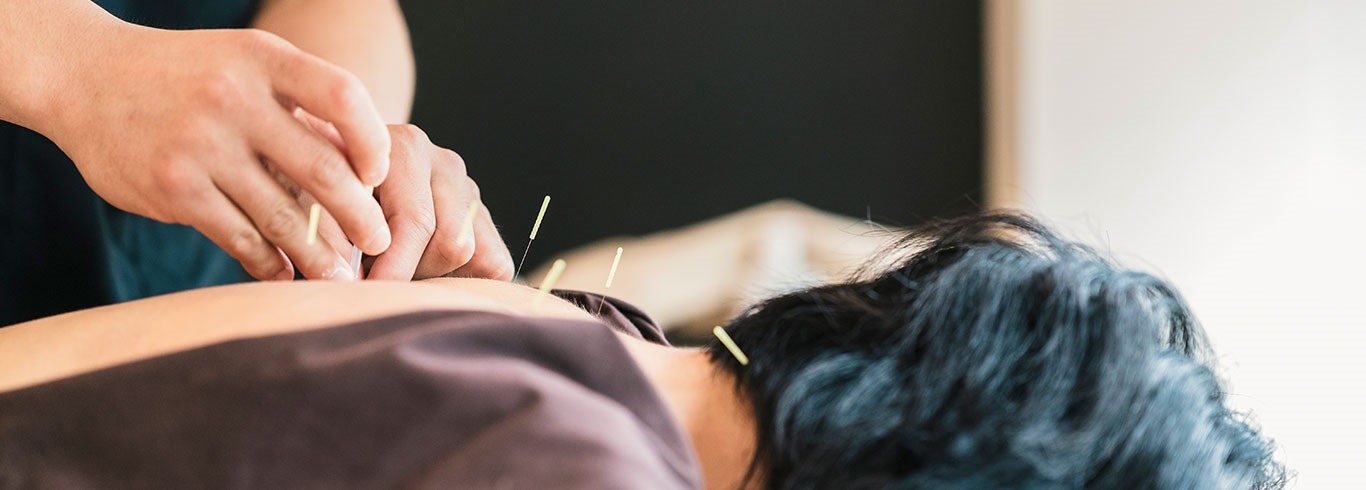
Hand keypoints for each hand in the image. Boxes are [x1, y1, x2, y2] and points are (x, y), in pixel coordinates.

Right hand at [39, 22, 392, 280]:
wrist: (84, 77)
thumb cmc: (188, 77)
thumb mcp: (244, 66)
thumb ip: (298, 108)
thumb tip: (364, 170)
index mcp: (264, 59)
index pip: (343, 97)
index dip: (371, 142)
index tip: (378, 175)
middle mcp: (234, 98)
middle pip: (322, 168)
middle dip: (360, 216)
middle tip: (380, 242)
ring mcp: (201, 145)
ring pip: (282, 215)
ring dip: (319, 254)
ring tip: (341, 277)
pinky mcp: (173, 188)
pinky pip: (239, 237)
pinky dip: (268, 262)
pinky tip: (285, 275)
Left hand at [293, 114, 512, 280]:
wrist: (346, 182)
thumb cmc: (324, 197)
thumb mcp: (313, 204)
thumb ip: (327, 231)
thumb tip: (345, 277)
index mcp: (406, 149)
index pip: (416, 221)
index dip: (393, 268)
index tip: (369, 295)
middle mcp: (446, 163)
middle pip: (452, 243)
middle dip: (413, 273)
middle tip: (376, 286)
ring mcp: (471, 190)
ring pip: (472, 255)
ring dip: (433, 276)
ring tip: (394, 273)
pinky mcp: (486, 218)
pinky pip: (494, 263)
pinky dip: (464, 281)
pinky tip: (424, 274)